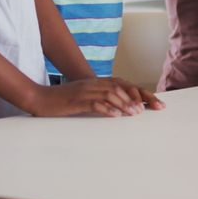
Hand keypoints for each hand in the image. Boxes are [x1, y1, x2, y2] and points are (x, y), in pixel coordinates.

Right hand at [28, 77, 164, 117]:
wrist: (40, 98)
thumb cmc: (64, 100)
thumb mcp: (86, 97)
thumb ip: (102, 99)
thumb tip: (121, 108)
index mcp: (98, 82)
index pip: (126, 85)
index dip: (142, 93)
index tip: (157, 103)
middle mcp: (94, 83)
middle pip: (123, 87)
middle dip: (140, 97)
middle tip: (154, 108)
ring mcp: (86, 91)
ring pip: (111, 94)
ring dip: (125, 103)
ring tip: (136, 113)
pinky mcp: (77, 100)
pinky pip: (94, 103)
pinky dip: (107, 109)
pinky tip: (116, 116)